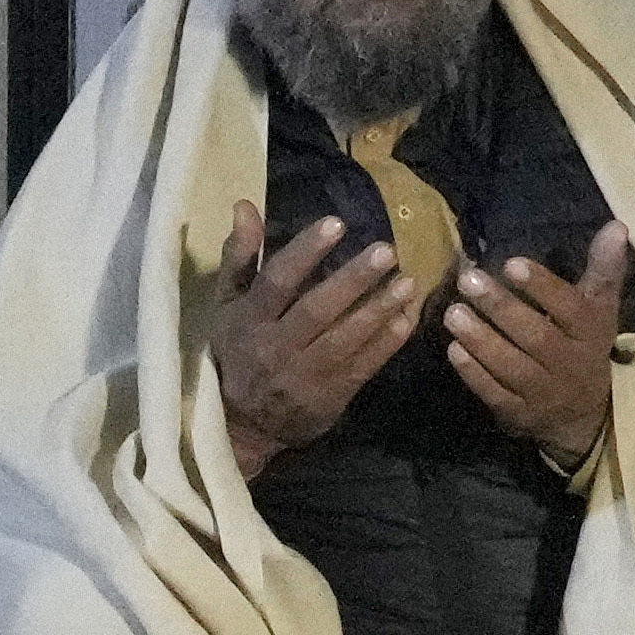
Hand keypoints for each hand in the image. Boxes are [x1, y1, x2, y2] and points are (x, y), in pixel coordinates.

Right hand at [207, 203, 424, 478]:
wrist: (241, 427)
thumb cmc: (237, 353)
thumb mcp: (226, 308)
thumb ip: (239, 259)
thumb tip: (245, 207)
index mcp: (247, 322)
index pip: (276, 282)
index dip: (306, 252)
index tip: (337, 223)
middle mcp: (273, 348)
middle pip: (316, 310)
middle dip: (353, 280)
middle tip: (387, 251)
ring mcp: (302, 376)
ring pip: (344, 339)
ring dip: (378, 309)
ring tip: (407, 281)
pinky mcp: (328, 398)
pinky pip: (362, 367)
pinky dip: (386, 343)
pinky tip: (406, 319)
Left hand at [440, 219, 633, 472]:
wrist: (584, 413)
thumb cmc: (584, 345)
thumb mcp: (599, 309)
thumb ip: (603, 269)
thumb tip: (617, 226)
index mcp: (592, 332)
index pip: (569, 307)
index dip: (542, 286)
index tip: (512, 264)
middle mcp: (570, 362)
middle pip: (535, 335)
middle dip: (501, 308)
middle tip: (468, 281)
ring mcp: (544, 391)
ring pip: (512, 365)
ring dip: (481, 339)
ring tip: (453, 312)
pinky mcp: (519, 414)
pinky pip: (495, 393)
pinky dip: (474, 373)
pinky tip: (453, 349)